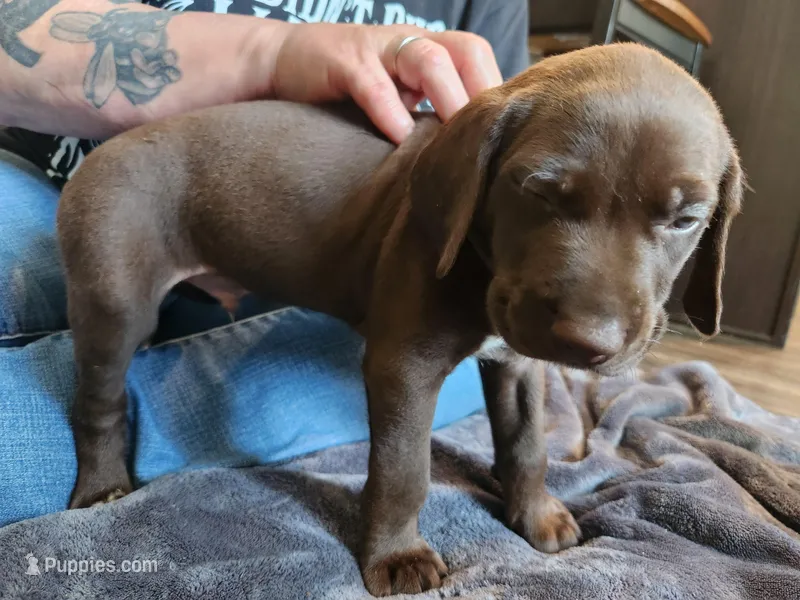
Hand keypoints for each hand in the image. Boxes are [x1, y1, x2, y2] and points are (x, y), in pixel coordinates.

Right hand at [270, 23, 503, 143]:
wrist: (282, 62)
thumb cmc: (347, 88)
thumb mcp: (395, 96)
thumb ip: (426, 111)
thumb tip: (466, 154)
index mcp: (427, 49)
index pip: (477, 57)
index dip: (496, 90)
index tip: (505, 132)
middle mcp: (409, 42)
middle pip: (465, 51)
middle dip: (481, 94)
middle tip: (486, 140)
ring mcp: (378, 48)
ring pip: (428, 60)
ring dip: (448, 101)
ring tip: (453, 141)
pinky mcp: (344, 60)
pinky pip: (375, 84)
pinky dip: (391, 113)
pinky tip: (400, 140)